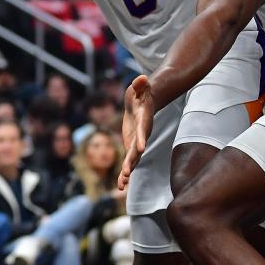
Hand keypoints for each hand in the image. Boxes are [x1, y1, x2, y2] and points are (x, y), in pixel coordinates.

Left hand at [118, 75, 155, 190]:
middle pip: (137, 150)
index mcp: (143, 121)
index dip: (141, 139)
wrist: (143, 103)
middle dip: (131, 161)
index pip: (143, 131)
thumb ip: (141, 84)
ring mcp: (136, 142)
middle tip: (126, 173)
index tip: (141, 148)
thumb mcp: (140, 87)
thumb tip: (143, 78)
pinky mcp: (131, 146)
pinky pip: (128, 161)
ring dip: (128, 172)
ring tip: (122, 185)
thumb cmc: (141, 94)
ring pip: (133, 160)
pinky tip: (121, 186)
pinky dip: (125, 172)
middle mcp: (142, 135)